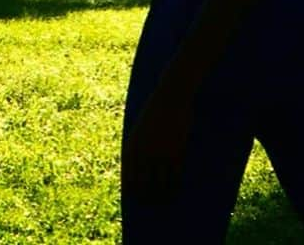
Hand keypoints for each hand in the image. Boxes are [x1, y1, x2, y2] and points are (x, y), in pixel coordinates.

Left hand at [122, 76, 194, 202]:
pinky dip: (173, 188)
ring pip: (159, 185)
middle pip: (142, 186)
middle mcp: (143, 154)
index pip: (128, 178)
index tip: (133, 200)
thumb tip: (139, 169)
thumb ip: (138, 147)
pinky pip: (173, 177)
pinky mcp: (175, 152)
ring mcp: (160, 154)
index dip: (130, 192)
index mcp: (131, 146)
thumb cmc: (154, 111)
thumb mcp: (140, 129)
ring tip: (162, 203)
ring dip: (160, 197)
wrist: (170, 96)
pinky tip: (174, 192)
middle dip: (145, 198)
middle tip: (149, 205)